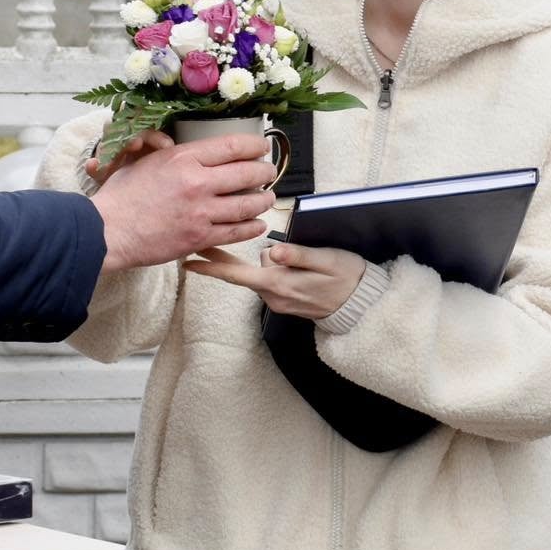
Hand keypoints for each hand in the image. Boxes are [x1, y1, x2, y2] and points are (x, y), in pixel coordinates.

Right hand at [92, 134, 277, 271]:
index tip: (261, 147)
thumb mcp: (145, 161)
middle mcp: (197, 182)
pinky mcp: (200, 237)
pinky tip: (258, 223)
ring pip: (247, 204)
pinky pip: (236, 231)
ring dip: (263, 200)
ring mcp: (201, 212)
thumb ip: (170, 152)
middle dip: (264, 172)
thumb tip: (186, 147)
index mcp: (183, 158)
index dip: (254, 146)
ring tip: (268, 197)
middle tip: (269, 172)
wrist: (108, 231)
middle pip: (247, 173)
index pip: (232, 146)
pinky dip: (252, 226)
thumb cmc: (121, 196)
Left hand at [184, 242, 369, 320]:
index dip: (211, 267)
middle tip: (203, 244)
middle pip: (243, 273)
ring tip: (296, 255)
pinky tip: (295, 265)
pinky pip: (270, 280)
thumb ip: (298, 256)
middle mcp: (274, 296)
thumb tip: (272, 251)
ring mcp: (279, 301)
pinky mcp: (285, 301)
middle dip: (224, 259)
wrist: (362, 305)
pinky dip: (275, 270)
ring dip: (267, 262)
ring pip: (260, 273)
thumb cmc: (347, 277)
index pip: (237, 275)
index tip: (188, 262)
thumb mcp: (327, 260)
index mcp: (280, 283)